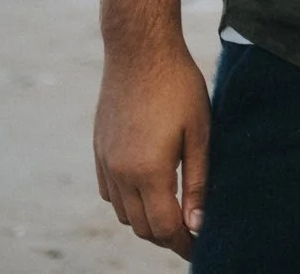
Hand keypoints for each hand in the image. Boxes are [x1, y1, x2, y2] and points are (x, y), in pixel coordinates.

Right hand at [95, 43, 210, 258]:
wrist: (139, 50)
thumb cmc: (178, 86)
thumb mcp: (200, 132)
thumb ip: (199, 181)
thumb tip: (197, 223)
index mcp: (148, 171)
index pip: (164, 227)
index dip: (183, 243)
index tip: (200, 249)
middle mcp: (120, 174)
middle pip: (141, 227)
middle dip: (166, 237)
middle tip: (190, 235)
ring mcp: (105, 163)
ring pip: (123, 213)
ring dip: (146, 221)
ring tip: (173, 215)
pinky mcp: (99, 151)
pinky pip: (110, 193)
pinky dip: (128, 203)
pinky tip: (148, 192)